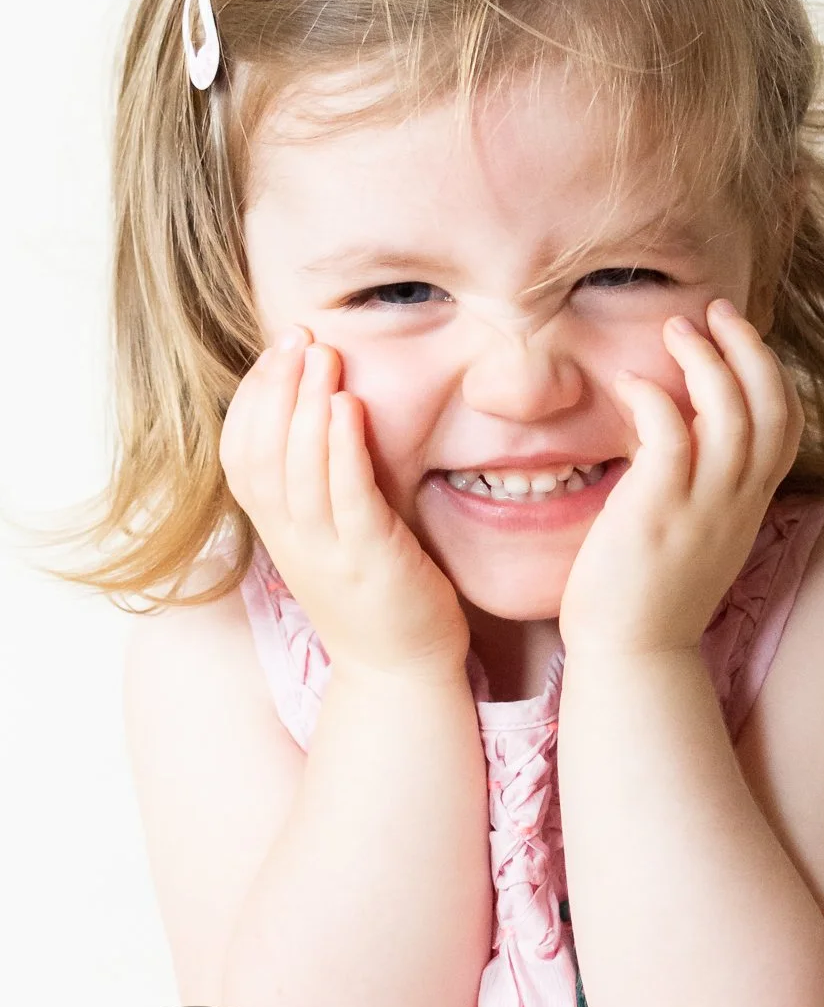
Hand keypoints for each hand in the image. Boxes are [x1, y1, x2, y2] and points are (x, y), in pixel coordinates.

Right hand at [219, 327, 471, 678]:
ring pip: (296, 471)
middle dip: (275, 387)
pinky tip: (347, 407)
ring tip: (322, 355)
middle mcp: (291, 540)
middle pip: (261, 453)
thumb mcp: (333, 532)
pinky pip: (345, 499)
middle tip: (297, 334)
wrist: (401, 672)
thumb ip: (320, 481)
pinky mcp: (370, 562)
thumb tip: (324, 408)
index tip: (276, 348)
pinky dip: (340, 449)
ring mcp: (327, 553)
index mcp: (278, 531)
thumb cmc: (377, 592)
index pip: (239, 454)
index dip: (252, 398)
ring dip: (305, 406)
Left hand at [556, 298, 805, 657]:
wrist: (633, 654)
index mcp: (750, 503)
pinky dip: (657, 397)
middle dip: (749, 347)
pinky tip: (632, 383)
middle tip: (715, 310)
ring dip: (706, 359)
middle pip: (771, 405)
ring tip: (676, 327)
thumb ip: (705, 483)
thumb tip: (685, 428)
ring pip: (731, 413)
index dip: (773, 373)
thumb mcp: (699, 531)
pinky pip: (671, 436)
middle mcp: (738, 501)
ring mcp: (702, 506)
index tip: (740, 337)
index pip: (789, 425)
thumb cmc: (652, 591)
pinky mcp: (658, 512)